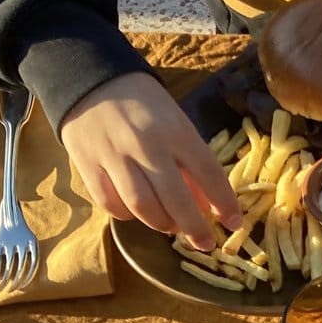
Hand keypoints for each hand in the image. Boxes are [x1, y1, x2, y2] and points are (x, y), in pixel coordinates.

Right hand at [59, 73, 238, 249]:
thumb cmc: (143, 104)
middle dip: (195, 228)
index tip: (235, 222)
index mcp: (175, 130)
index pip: (208, 173)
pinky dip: (128, 215)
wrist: (89, 79)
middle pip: (176, 199)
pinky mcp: (86, 165)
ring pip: (143, 207)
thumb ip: (191, 161)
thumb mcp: (176, 122)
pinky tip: (137, 213)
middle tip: (205, 243)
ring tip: (173, 227)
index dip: (224, 203)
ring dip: (162, 224)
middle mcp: (146, 145)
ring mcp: (113, 156)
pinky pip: (111, 204)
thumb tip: (207, 205)